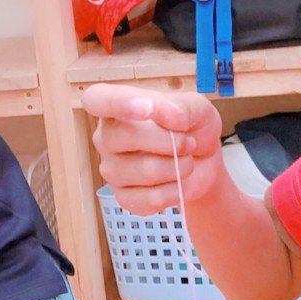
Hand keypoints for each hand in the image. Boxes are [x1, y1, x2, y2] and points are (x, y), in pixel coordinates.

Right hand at [85, 84, 223, 215]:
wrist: (203, 162)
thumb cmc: (192, 128)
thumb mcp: (196, 107)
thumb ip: (180, 106)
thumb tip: (160, 111)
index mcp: (116, 106)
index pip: (97, 99)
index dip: (118, 103)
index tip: (148, 109)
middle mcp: (106, 137)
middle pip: (127, 136)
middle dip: (171, 141)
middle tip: (190, 143)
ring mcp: (112, 169)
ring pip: (146, 171)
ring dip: (179, 167)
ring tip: (186, 160)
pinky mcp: (124, 197)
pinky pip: (150, 199)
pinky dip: (176, 191)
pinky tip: (178, 182)